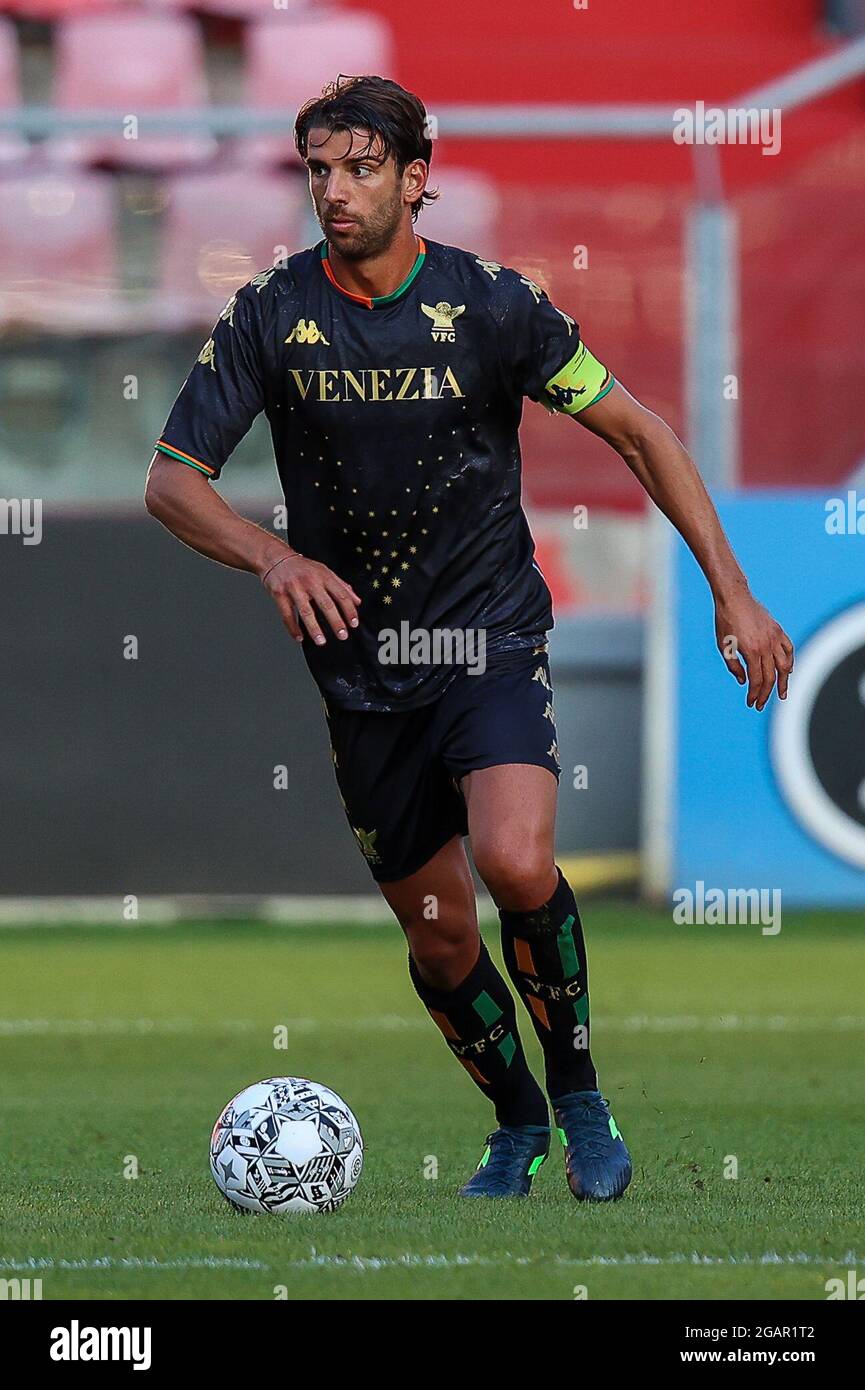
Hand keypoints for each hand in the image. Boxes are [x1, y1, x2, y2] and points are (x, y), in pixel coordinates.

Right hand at [259, 551, 360, 644]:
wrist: (275, 558)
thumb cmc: (302, 567)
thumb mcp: (325, 571)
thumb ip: (342, 586)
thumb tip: (357, 601)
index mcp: (324, 576)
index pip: (341, 595)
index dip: (349, 610)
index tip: (354, 623)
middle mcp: (310, 582)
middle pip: (326, 604)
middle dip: (336, 621)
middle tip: (342, 635)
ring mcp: (294, 588)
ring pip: (306, 611)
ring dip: (314, 628)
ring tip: (321, 641)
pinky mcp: (280, 594)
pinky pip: (287, 614)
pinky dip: (293, 628)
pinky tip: (299, 637)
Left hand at [714, 588, 793, 709]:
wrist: (734, 598)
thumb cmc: (725, 621)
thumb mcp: (724, 646)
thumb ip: (734, 666)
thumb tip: (744, 682)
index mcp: (751, 652)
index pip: (756, 680)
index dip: (754, 694)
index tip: (751, 703)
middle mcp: (766, 646)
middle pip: (770, 677)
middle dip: (766, 693)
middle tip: (761, 704)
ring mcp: (774, 638)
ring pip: (784, 665)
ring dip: (784, 682)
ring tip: (782, 694)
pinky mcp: (778, 630)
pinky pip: (789, 649)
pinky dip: (790, 661)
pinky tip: (788, 671)